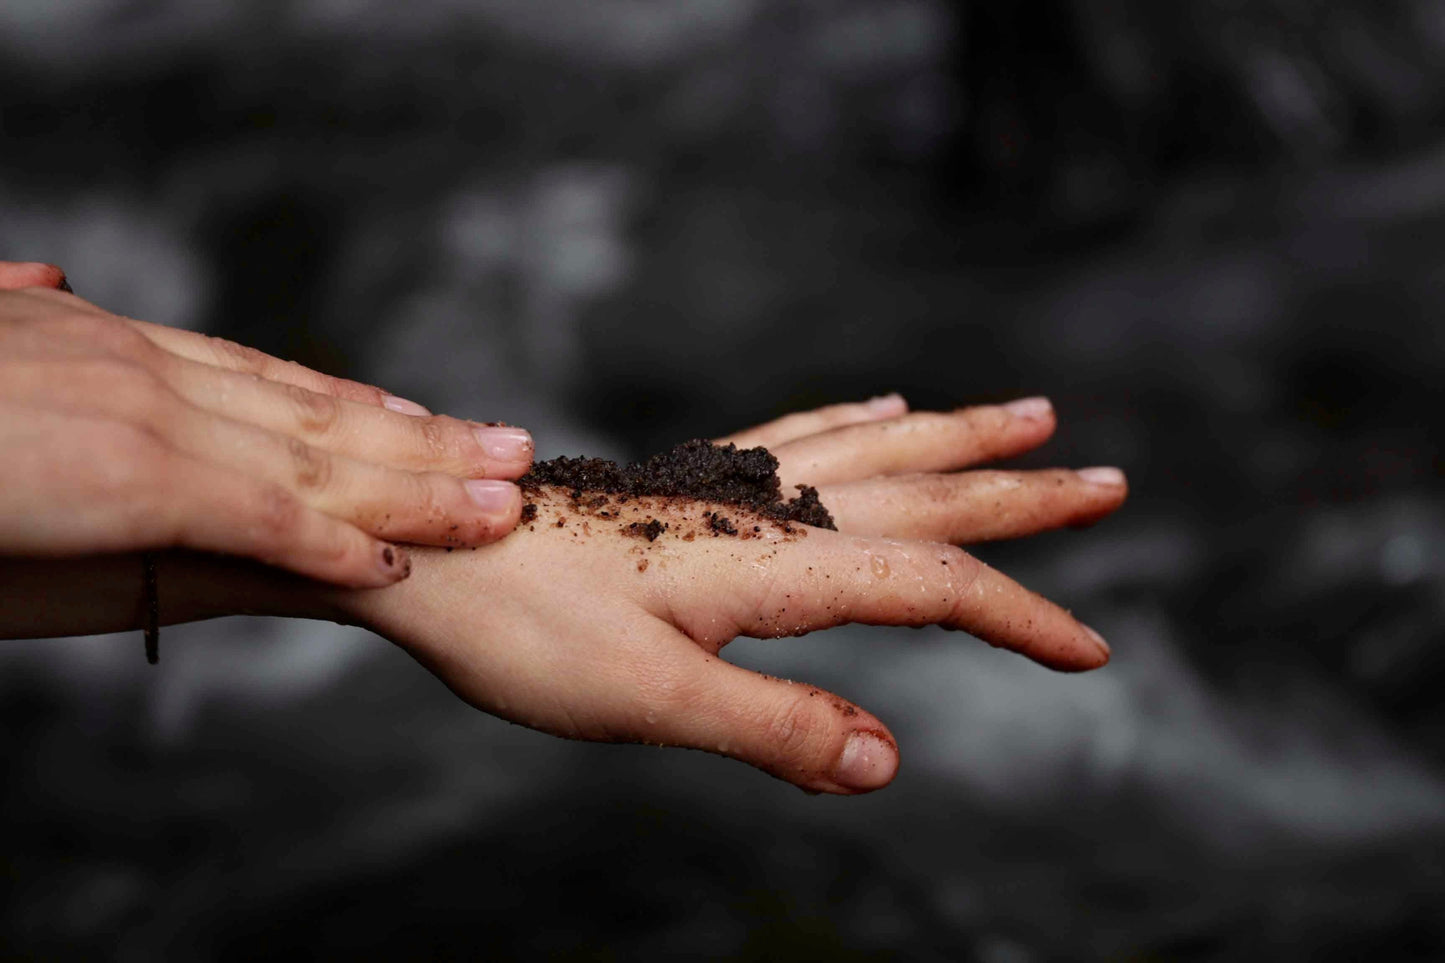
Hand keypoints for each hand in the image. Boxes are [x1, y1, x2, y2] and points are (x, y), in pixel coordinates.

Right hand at [0, 262, 532, 587]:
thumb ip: (32, 331)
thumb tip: (50, 277)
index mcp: (113, 347)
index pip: (265, 377)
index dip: (356, 402)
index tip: (425, 415)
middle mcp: (146, 372)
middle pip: (318, 410)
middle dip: (424, 438)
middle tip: (513, 451)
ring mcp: (144, 421)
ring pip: (315, 459)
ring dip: (416, 486)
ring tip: (500, 503)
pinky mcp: (128, 478)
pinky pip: (255, 515)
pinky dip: (330, 540)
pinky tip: (392, 564)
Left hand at [340, 395, 1126, 793]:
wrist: (430, 552)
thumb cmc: (524, 631)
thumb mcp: (650, 701)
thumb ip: (775, 728)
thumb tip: (892, 761)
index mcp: (773, 564)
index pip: (930, 583)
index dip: (1018, 618)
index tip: (1091, 653)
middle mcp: (766, 509)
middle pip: (925, 490)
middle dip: (1023, 492)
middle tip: (1111, 478)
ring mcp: (731, 486)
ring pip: (875, 450)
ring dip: (960, 436)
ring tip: (1031, 414)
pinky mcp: (692, 482)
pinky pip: (801, 436)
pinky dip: (860, 422)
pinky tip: (882, 408)